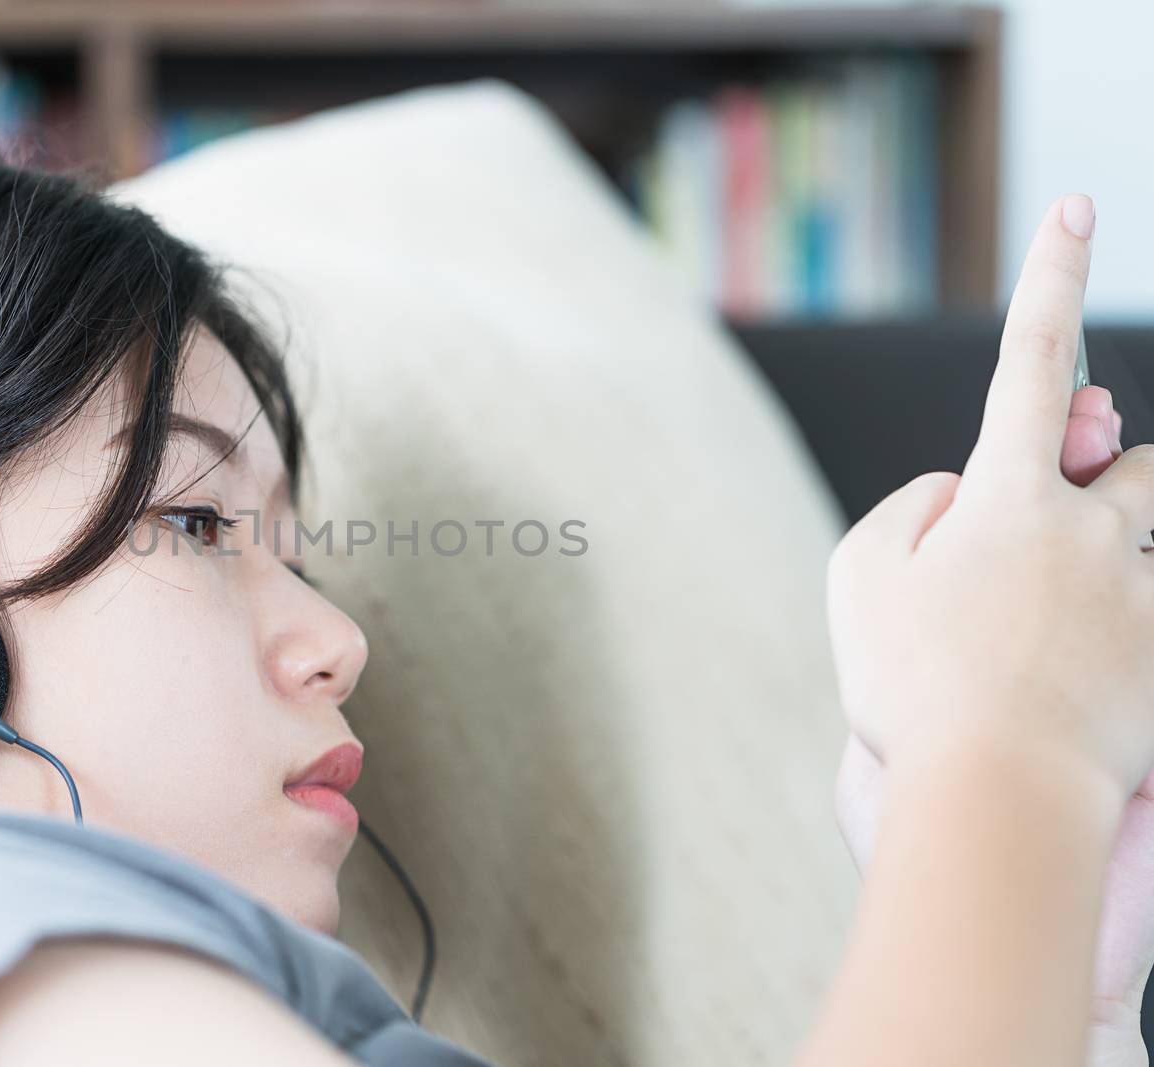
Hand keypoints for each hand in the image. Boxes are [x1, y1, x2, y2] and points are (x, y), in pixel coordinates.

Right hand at [827, 193, 1153, 799]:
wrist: (998, 799)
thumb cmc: (913, 688)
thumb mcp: (859, 579)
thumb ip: (908, 506)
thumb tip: (961, 490)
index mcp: (1008, 499)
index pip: (1032, 363)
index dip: (1051, 278)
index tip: (1078, 205)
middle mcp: (1093, 530)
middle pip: (1138, 465)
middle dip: (1110, 483)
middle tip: (1061, 542)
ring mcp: (1143, 593)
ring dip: (1124, 554)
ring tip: (1064, 633)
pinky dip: (1122, 632)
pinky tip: (1084, 685)